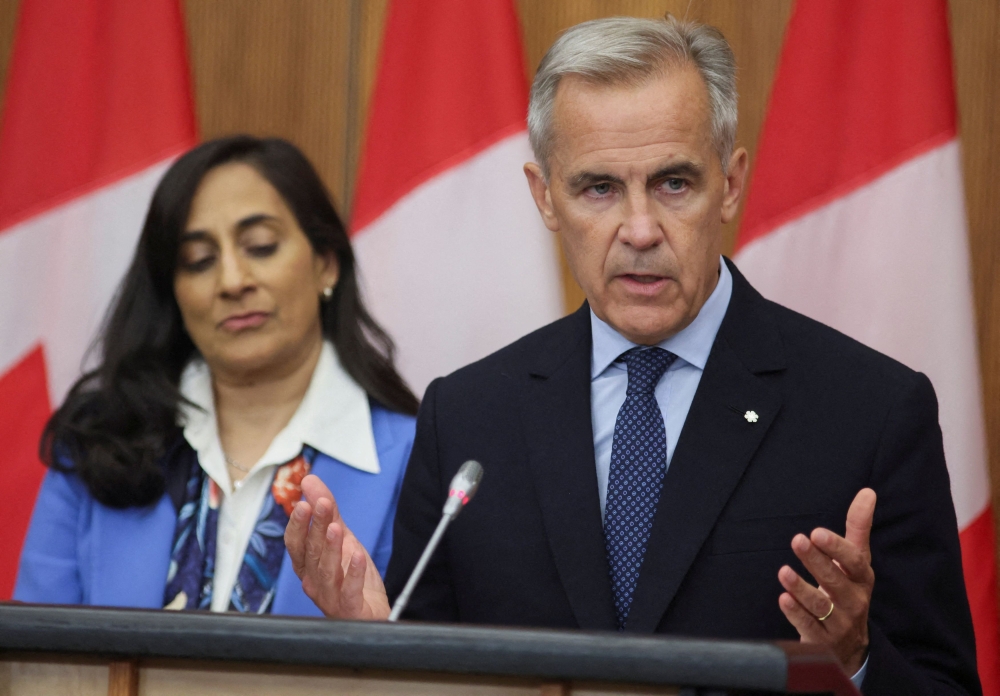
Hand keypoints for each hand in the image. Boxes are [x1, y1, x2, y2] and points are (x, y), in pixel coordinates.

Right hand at [284, 474, 390, 619]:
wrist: (370, 610)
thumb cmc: (349, 575)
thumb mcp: (340, 537)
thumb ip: (326, 511)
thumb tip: (309, 481)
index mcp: (306, 565)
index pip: (295, 543)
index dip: (298, 524)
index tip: (304, 502)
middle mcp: (313, 581)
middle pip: (311, 552)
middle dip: (315, 527)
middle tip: (320, 504)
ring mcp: (329, 596)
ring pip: (325, 571)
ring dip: (330, 548)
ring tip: (336, 527)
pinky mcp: (349, 608)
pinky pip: (349, 591)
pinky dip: (353, 574)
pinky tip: (358, 555)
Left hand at [778, 488, 875, 674]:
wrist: (850, 643)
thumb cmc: (849, 589)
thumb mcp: (856, 561)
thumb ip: (858, 527)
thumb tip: (867, 492)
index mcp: (862, 578)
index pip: (854, 562)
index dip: (837, 548)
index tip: (817, 532)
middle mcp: (854, 601)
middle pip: (835, 581)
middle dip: (816, 561)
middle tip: (798, 540)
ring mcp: (840, 623)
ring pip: (820, 606)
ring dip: (801, 588)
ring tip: (784, 572)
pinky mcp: (822, 640)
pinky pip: (809, 627)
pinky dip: (796, 614)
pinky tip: (783, 598)